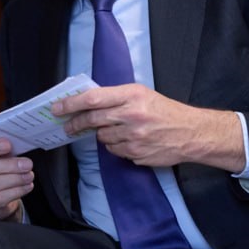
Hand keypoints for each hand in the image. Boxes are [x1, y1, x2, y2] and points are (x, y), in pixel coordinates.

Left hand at [54, 84, 245, 172]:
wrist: (191, 133)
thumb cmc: (166, 111)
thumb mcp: (143, 94)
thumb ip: (117, 97)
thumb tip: (87, 103)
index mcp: (132, 95)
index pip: (93, 99)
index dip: (71, 104)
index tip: (58, 107)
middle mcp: (132, 115)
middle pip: (92, 120)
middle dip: (75, 123)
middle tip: (68, 126)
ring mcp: (134, 137)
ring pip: (103, 138)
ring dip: (104, 135)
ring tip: (119, 131)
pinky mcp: (136, 153)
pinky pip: (115, 151)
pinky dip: (117, 147)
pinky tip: (130, 141)